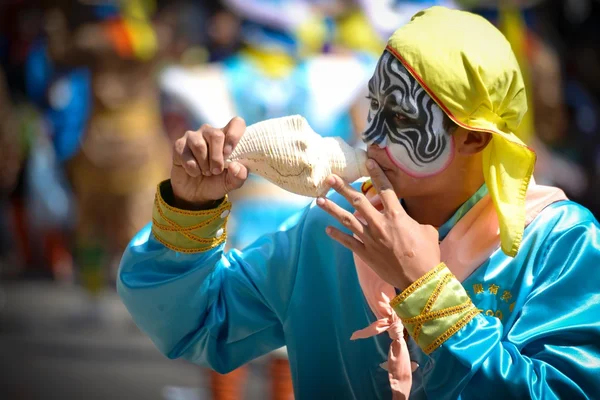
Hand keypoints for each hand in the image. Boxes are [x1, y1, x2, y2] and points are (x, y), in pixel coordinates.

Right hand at [171, 117, 247, 208]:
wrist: (195, 194)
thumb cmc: (216, 182)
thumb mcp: (231, 183)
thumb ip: (239, 176)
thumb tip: (236, 166)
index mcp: (227, 137)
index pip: (236, 123)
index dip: (234, 135)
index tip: (229, 153)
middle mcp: (210, 132)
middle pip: (216, 135)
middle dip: (217, 157)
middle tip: (216, 170)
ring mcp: (193, 137)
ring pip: (199, 145)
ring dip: (204, 164)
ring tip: (206, 172)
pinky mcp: (179, 145)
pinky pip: (185, 154)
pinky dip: (192, 168)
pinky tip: (194, 172)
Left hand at [316, 160, 440, 289]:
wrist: (419, 280)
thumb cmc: (427, 254)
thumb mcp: (426, 230)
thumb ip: (413, 221)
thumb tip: (409, 219)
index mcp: (396, 216)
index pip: (385, 189)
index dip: (376, 174)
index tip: (368, 162)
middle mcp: (379, 224)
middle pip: (357, 201)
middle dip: (342, 188)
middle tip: (330, 178)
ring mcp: (369, 238)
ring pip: (346, 219)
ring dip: (332, 208)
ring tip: (319, 200)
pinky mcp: (365, 253)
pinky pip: (347, 241)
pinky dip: (337, 235)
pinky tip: (327, 229)